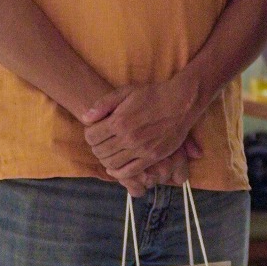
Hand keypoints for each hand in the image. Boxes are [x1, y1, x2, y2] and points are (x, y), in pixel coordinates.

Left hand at [82, 77, 202, 189]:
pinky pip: (129, 172)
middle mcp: (128, 137)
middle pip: (99, 151)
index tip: (94, 131)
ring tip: (109, 153)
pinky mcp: (152, 157)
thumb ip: (103, 104)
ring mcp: (140, 149)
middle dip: (96, 147)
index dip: (89, 134)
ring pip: (112, 164)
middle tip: (101, 142)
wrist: (181, 102)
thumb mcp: (126, 91)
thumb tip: (85, 118)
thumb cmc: (153, 94)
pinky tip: (115, 169)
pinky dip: (119, 173)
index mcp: (119, 121)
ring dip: (105, 160)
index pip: (91, 136)